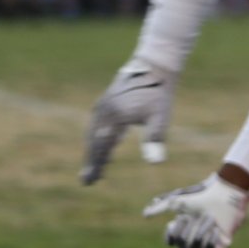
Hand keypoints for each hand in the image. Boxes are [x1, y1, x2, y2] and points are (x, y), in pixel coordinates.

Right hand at [81, 59, 173, 183]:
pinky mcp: (105, 103)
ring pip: (93, 133)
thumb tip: (155, 162)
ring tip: (94, 169)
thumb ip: (155, 139)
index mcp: (114, 117)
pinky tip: (105, 147)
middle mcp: (103, 112)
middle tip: (87, 181)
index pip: (101, 146)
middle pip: (93, 141)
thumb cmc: (159, 93)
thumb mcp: (160, 117)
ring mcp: (102, 106)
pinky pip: (98, 125)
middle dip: (91, 161)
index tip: (91, 180)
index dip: (96, 164)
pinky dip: (98, 139)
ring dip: (93, 151)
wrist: (154, 66)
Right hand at [142, 173, 248, 247]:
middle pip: (182, 246)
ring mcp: (207, 242)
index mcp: (183, 230)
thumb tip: (145, 214)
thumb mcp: (178, 201)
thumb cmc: (201, 198)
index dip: (172, 235)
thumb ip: (160, 207)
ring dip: (201, 233)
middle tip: (196, 215)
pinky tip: (216, 231)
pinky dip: (212, 244)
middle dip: (189, 229)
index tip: (175, 221)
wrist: (224, 196)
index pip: (171, 242)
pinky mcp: (220, 245)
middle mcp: (193, 238)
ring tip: (211, 219)